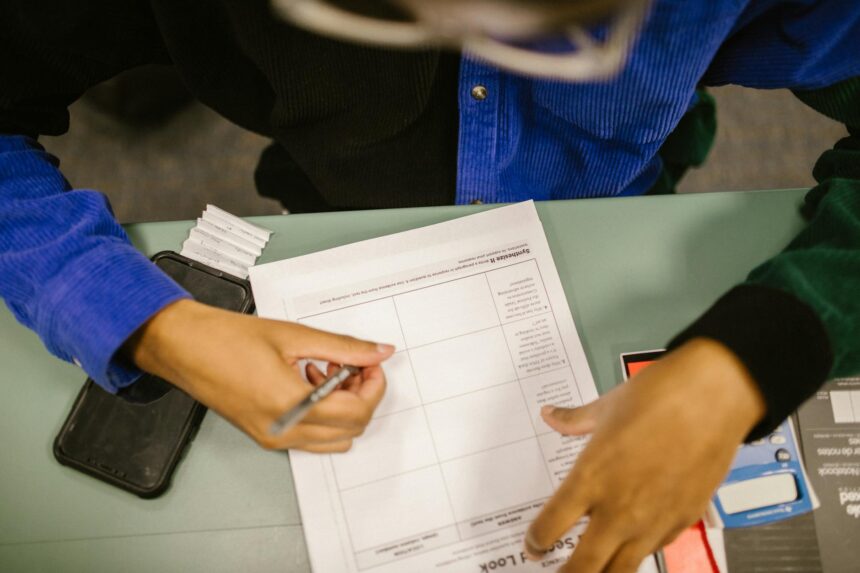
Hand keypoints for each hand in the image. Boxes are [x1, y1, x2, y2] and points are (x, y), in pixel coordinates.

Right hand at [124, 299, 394, 451]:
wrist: (185, 347)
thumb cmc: (227, 339)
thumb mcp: (294, 336)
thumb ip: (343, 347)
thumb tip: (378, 352)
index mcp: (291, 404)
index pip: (357, 411)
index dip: (373, 385)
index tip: (371, 363)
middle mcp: (284, 430)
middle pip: (352, 428)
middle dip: (361, 395)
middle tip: (353, 364)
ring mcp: (274, 438)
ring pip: (334, 438)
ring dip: (343, 407)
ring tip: (328, 371)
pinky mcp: (266, 436)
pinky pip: (312, 437)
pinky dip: (323, 415)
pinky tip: (308, 381)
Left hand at [525, 338, 766, 572]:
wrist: (713, 397)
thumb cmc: (656, 397)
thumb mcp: (606, 406)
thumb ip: (574, 420)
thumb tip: (550, 414)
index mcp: (590, 478)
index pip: (550, 526)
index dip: (536, 541)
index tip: (533, 546)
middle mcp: (618, 508)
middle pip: (583, 567)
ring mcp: (652, 521)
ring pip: (620, 571)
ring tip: (590, 570)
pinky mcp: (683, 521)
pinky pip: (653, 550)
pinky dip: (637, 553)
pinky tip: (631, 546)